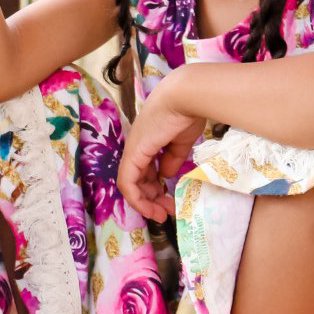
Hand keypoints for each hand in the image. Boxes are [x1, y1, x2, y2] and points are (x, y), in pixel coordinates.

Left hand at [117, 77, 204, 222]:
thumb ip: (172, 158)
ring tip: (161, 215)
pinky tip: (150, 208)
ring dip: (145, 202)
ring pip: (130, 184)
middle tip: (166, 213)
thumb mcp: (180, 142)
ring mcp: (132, 150)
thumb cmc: (186, 114)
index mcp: (147, 143)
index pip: (145, 171)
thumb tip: (166, 175)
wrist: (184, 98)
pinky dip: (137, 199)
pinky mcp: (133, 154)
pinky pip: (127, 182)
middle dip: (152, 199)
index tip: (169, 202)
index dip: (155, 188)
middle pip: (137, 180)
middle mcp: (136, 147)